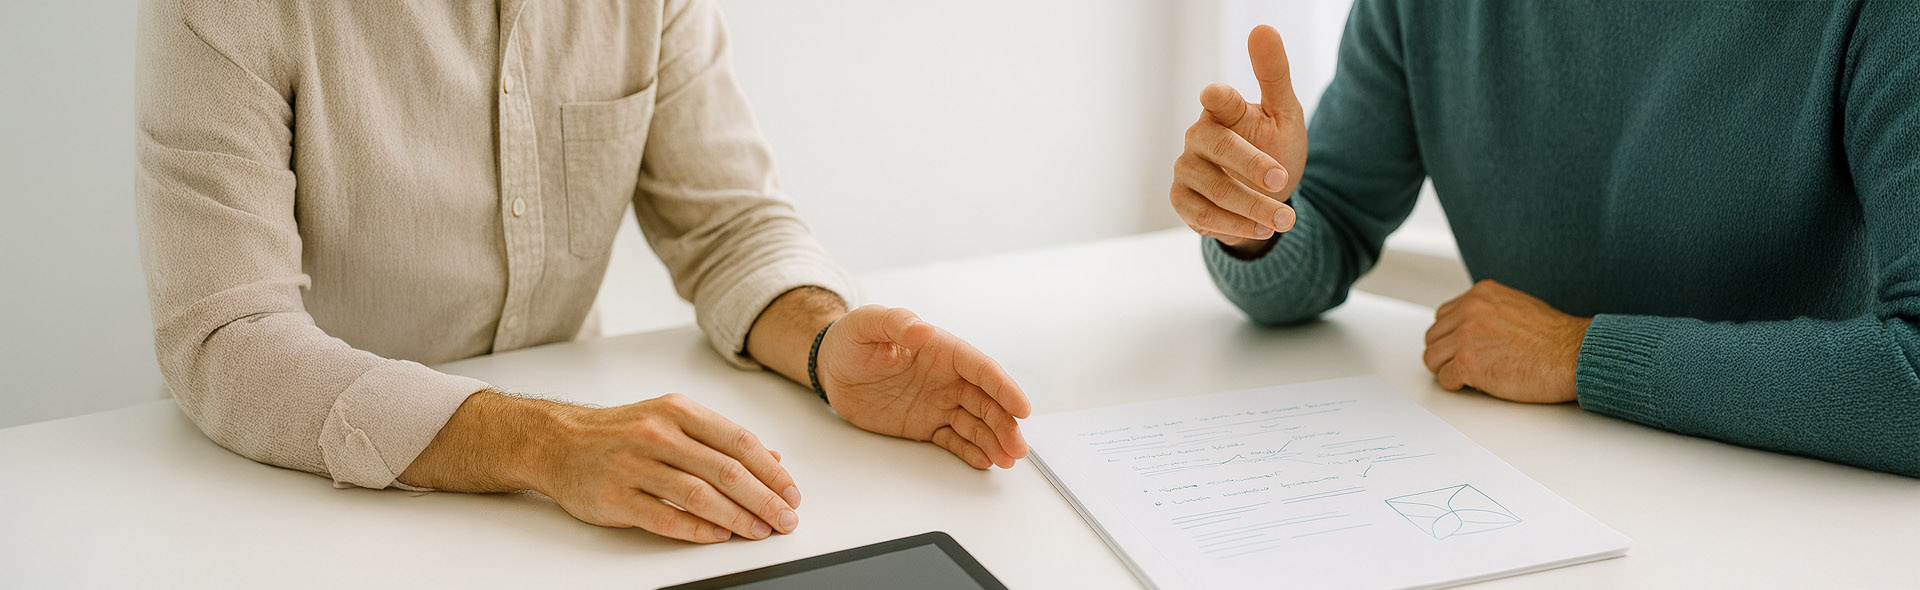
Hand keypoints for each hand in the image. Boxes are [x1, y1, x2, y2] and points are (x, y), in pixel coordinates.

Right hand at [537, 394, 800, 543]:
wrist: (557, 442)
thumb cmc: (620, 432)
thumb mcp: (672, 421)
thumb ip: (719, 440)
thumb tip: (771, 459)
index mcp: (678, 411)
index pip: (739, 441)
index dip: (771, 471)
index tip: (792, 493)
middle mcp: (657, 434)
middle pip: (725, 470)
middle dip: (763, 499)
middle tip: (785, 519)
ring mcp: (633, 465)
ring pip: (698, 494)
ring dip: (736, 517)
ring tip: (759, 531)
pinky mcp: (614, 496)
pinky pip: (663, 516)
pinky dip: (695, 529)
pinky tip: (717, 535)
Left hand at [817, 305, 1033, 468]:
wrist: (832, 367)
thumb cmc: (851, 339)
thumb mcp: (866, 323)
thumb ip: (895, 323)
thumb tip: (923, 329)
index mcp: (941, 350)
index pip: (981, 369)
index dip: (1004, 388)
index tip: (1022, 408)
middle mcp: (947, 378)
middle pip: (986, 402)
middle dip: (1005, 424)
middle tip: (1018, 448)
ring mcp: (938, 403)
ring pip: (976, 423)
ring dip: (995, 441)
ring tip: (1007, 461)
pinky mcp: (926, 425)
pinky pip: (954, 440)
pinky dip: (971, 451)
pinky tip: (986, 462)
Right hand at [1171, 25, 1308, 255]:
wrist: (1265, 193)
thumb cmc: (1273, 145)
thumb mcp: (1283, 112)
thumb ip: (1273, 74)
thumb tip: (1262, 27)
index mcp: (1221, 109)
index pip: (1217, 99)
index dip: (1218, 99)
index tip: (1217, 96)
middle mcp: (1198, 135)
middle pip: (1220, 147)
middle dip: (1254, 167)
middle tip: (1284, 180)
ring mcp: (1186, 168)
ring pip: (1215, 189)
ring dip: (1253, 207)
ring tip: (1285, 219)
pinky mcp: (1182, 199)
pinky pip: (1203, 215)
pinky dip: (1234, 225)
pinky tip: (1260, 229)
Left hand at [1422, 280, 1592, 402]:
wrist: (1574, 355)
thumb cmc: (1554, 338)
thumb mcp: (1515, 306)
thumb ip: (1488, 311)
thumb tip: (1470, 326)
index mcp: (1480, 295)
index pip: (1443, 316)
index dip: (1452, 336)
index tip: (1462, 347)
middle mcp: (1469, 311)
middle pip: (1433, 337)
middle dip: (1446, 353)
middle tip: (1465, 364)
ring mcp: (1466, 337)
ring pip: (1432, 358)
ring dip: (1448, 369)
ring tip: (1471, 375)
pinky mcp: (1468, 363)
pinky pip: (1444, 378)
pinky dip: (1457, 385)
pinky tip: (1476, 384)